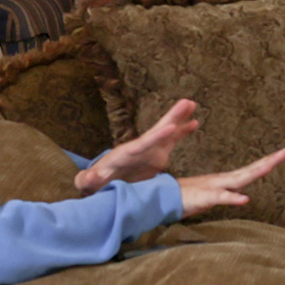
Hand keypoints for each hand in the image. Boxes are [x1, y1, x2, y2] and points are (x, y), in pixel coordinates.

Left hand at [76, 97, 202, 190]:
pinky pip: (172, 140)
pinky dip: (183, 131)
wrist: (103, 180)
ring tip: (192, 103)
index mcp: (125, 154)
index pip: (142, 144)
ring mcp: (149, 149)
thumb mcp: (89, 182)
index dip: (156, 137)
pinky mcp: (157, 154)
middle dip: (171, 117)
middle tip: (186, 102)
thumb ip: (89, 180)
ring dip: (179, 118)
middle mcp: (139, 147)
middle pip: (157, 130)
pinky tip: (195, 122)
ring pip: (166, 131)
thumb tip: (91, 177)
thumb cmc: (95, 181)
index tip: (170, 127)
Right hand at [173, 147, 284, 216]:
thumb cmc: (185, 197)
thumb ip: (225, 195)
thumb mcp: (210, 196)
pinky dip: (233, 198)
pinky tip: (245, 199)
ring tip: (271, 166)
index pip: (250, 171)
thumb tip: (240, 196)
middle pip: (250, 171)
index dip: (266, 163)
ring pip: (239, 180)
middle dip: (268, 162)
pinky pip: (221, 198)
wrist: (162, 197)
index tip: (282, 154)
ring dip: (255, 173)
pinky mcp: (205, 198)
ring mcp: (214, 188)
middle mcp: (222, 181)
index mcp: (224, 180)